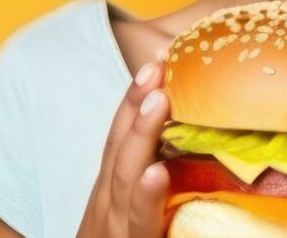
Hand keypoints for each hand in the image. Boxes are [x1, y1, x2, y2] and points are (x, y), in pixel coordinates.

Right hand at [76, 60, 172, 236]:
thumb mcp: (129, 222)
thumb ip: (148, 193)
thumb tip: (180, 158)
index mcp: (108, 199)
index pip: (117, 142)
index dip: (132, 103)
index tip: (154, 64)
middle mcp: (106, 210)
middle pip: (118, 149)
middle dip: (135, 105)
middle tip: (157, 65)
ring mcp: (114, 231)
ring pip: (123, 179)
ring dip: (141, 136)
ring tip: (159, 101)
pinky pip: (140, 226)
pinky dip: (145, 199)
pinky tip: (156, 175)